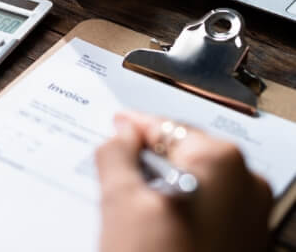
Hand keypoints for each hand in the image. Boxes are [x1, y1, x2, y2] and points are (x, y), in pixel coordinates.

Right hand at [96, 111, 272, 251]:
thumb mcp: (120, 201)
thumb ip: (116, 153)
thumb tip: (121, 134)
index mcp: (221, 162)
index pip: (166, 127)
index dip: (134, 126)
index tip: (117, 125)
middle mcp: (247, 184)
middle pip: (182, 153)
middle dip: (147, 157)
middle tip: (116, 164)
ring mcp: (251, 216)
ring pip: (192, 181)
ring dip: (160, 182)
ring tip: (131, 199)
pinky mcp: (246, 242)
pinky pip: (205, 206)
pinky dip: (178, 205)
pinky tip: (153, 223)